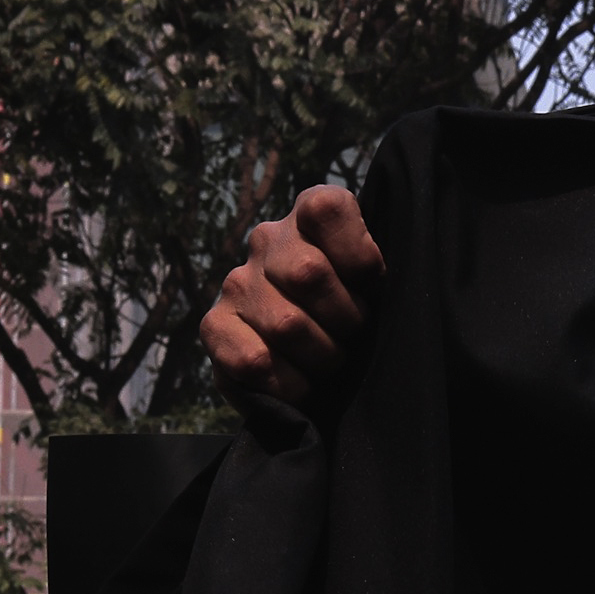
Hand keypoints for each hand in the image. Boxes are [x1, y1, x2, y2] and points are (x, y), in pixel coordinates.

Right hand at [204, 183, 385, 401]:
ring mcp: (237, 283)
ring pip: (286, 324)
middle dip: (347, 319)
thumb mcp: (379, 289)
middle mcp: (268, 241)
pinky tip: (302, 382)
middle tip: (353, 335)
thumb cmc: (358, 320)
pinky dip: (291, 383)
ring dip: (323, 357)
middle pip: (309, 273)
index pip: (327, 210)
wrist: (320, 375)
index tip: (372, 285)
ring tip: (329, 359)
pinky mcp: (215, 325)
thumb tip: (374, 277)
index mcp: (311, 219)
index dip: (359, 254)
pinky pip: (253, 359)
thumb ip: (375, 270)